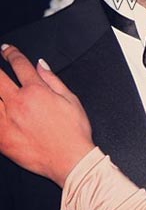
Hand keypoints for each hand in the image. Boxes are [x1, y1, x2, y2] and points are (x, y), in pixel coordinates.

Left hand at [0, 45, 94, 187]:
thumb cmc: (74, 131)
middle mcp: (18, 104)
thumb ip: (52, 79)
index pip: (19, 64)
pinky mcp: (1, 138)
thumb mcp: (70, 99)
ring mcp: (6, 121)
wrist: (69, 160)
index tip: (6, 49)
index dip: (11, 53)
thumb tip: (40, 64)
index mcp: (37, 91)